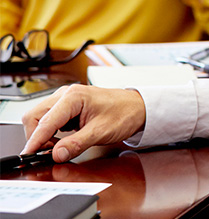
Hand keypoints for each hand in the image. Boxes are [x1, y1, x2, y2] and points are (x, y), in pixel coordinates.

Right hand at [21, 84, 147, 162]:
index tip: (29, 155)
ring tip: (58, 146)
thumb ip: (76, 144)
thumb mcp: (101, 132)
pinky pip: (50, 119)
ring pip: (39, 117)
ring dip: (43, 134)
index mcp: (73, 96)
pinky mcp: (68, 106)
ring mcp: (66, 99)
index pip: (44, 121)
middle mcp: (66, 94)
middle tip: (48, 152)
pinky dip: (50, 132)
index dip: (35, 140)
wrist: (139, 107)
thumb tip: (56, 154)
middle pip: (35, 116)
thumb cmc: (125, 113)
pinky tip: (62, 140)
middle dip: (37, 136)